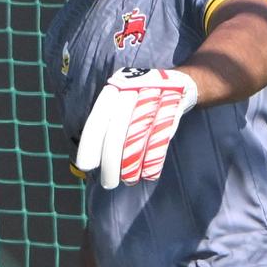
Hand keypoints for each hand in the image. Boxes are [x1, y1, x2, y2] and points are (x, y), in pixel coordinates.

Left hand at [75, 68, 197, 188]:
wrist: (180, 82)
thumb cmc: (143, 99)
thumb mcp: (123, 100)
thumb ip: (109, 122)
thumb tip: (92, 155)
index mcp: (116, 88)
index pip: (99, 118)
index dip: (90, 142)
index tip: (86, 166)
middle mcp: (133, 89)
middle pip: (118, 131)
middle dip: (111, 162)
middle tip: (108, 183)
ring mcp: (155, 97)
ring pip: (139, 137)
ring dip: (132, 164)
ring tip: (128, 181)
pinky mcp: (174, 106)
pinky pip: (161, 138)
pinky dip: (153, 159)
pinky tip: (149, 174)